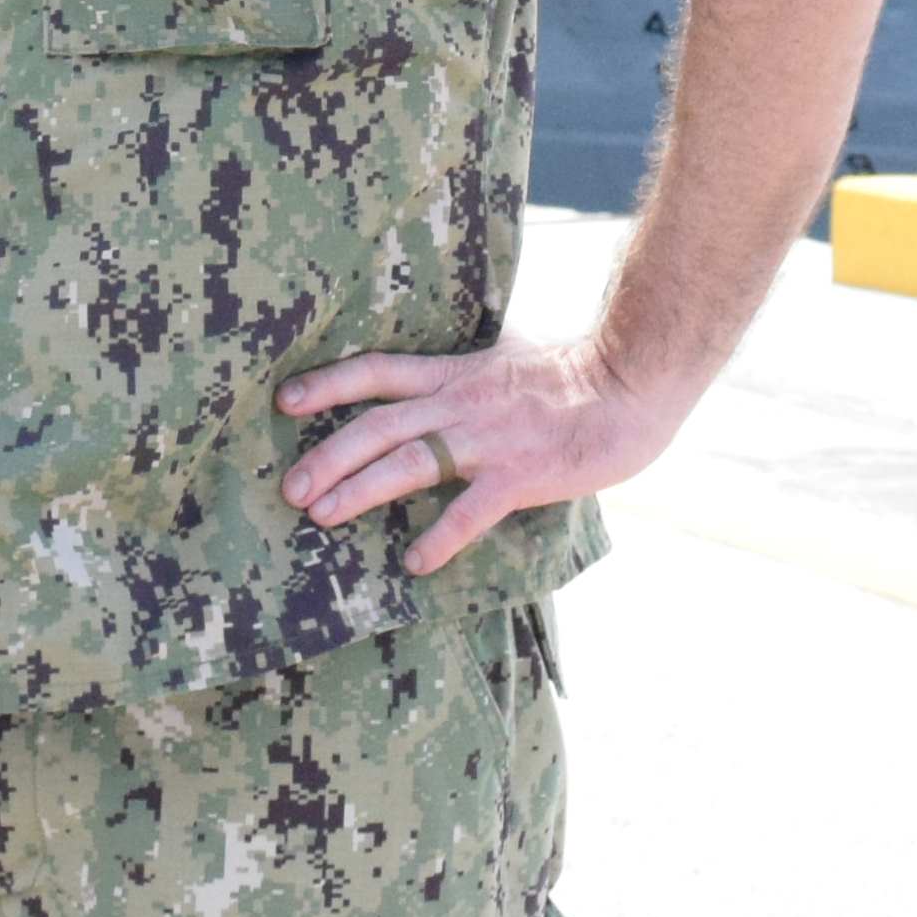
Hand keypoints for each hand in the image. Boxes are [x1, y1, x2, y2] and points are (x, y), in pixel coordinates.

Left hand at [276, 336, 687, 575]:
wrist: (630, 379)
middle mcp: (461, 403)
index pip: (377, 370)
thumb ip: (467, 371)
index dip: (328, 385)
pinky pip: (470, 510)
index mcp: (454, 373)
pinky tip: (415, 562)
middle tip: (290, 488)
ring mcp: (488, 439)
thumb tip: (439, 377)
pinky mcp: (520, 474)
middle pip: (378, 425)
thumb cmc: (575, 371)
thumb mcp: (506, 355)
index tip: (285, 402)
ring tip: (322, 516)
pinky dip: (440, 537)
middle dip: (329, 456)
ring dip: (360, 490)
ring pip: (409, 462)